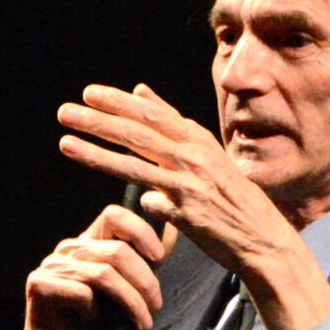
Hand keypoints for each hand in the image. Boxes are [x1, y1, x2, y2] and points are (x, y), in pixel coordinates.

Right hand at [0, 195, 177, 329]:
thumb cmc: (92, 322)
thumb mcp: (124, 288)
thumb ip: (143, 261)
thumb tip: (172, 232)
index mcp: (87, 242)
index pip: (114, 215)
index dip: (141, 231)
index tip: (159, 257)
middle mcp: (67, 249)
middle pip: (116, 250)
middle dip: (145, 279)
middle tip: (156, 304)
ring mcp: (51, 266)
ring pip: (104, 273)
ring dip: (132, 300)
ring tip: (143, 320)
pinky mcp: (39, 286)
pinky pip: (83, 294)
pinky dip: (100, 312)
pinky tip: (104, 326)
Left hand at [56, 83, 329, 329]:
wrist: (263, 238)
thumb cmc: (231, 198)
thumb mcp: (205, 153)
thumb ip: (172, 124)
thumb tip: (140, 91)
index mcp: (197, 139)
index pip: (151, 115)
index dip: (118, 102)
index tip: (89, 93)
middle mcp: (194, 155)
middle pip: (138, 132)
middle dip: (99, 119)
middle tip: (66, 111)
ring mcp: (191, 182)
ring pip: (135, 161)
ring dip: (97, 150)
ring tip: (65, 140)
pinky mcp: (189, 211)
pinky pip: (152, 197)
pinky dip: (131, 188)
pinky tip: (110, 193)